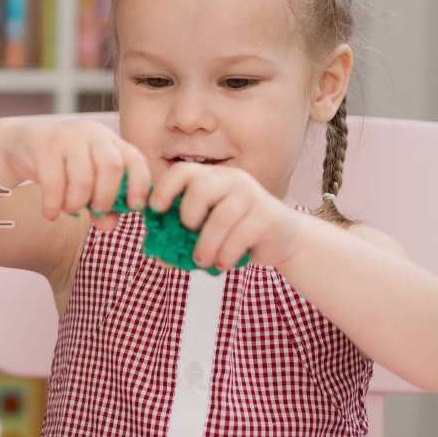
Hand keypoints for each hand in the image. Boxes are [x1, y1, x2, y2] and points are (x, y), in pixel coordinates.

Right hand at [3, 120, 151, 229]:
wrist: (21, 144)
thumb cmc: (62, 166)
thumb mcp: (86, 183)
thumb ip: (102, 204)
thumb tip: (108, 227)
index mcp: (110, 141)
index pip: (135, 160)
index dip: (140, 185)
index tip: (135, 207)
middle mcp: (92, 134)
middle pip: (112, 167)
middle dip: (106, 197)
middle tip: (96, 211)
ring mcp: (67, 138)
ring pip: (83, 178)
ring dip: (77, 203)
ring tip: (70, 210)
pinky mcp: (44, 148)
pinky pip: (54, 184)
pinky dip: (54, 205)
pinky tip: (50, 215)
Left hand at [147, 162, 307, 270]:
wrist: (282, 239)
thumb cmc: (235, 233)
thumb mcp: (206, 234)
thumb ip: (181, 241)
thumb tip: (157, 256)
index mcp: (212, 178)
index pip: (183, 171)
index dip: (165, 188)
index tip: (155, 209)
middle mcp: (232, 180)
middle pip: (200, 188)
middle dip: (188, 216)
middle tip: (187, 236)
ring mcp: (251, 195)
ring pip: (220, 217)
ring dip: (207, 244)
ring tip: (202, 261)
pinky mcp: (266, 216)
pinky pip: (240, 235)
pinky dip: (226, 254)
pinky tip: (221, 265)